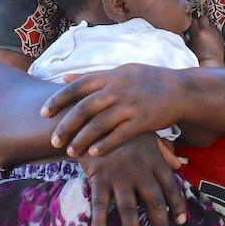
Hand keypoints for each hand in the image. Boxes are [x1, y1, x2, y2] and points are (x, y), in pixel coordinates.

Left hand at [41, 63, 187, 156]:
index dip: (58, 99)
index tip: (43, 113)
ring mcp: (131, 105)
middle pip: (84, 108)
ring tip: (71, 151)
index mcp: (111, 76)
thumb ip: (93, 76)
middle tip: (54, 140)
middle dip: (66, 126)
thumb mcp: (121, 71)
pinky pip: (119, 135)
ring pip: (99, 124)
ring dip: (82, 139)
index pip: (77, 86)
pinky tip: (94, 153)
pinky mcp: (143, 121)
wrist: (181, 89)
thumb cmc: (149, 80)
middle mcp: (118, 89)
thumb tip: (64, 77)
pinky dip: (105, 145)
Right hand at [76, 133, 186, 225]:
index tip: (182, 220)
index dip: (177, 204)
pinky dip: (99, 222)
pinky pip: (99, 204)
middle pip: (154, 203)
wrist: (93, 116)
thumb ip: (164, 150)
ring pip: (129, 210)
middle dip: (160, 225)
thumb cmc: (122, 125)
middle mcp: (140, 171)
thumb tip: (180, 164)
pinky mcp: (98, 178)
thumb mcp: (147, 133)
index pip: (171, 185)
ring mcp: (119, 176)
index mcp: (154, 160)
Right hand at [186, 15, 223, 66]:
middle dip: (199, 20)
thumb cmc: (198, 57)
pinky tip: (209, 35)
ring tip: (203, 29)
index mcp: (198, 33)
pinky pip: (215, 28)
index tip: (188, 22)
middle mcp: (208, 31)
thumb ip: (188, 36)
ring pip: (210, 22)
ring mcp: (215, 33)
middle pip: (203, 18)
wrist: (211, 62)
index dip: (190, 21)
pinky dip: (212, 30)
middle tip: (196, 24)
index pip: (192, 20)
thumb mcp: (189, 45)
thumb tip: (186, 30)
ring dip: (206, 24)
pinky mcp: (220, 36)